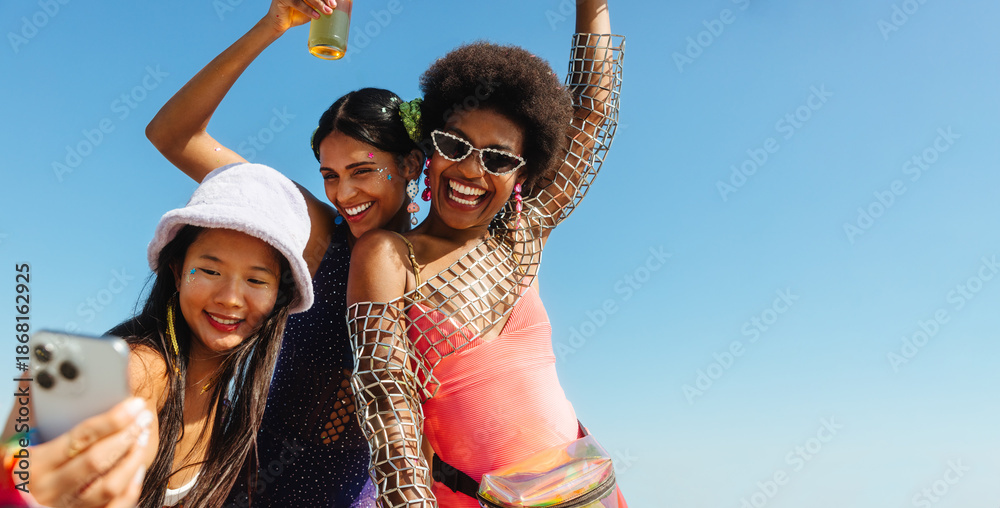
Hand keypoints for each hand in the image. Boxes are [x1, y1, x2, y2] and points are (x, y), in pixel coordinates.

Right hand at [27, 398, 152, 507]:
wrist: (18, 497)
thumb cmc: (36, 460)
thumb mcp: (37, 440)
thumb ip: (63, 422)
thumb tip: (101, 396)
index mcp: (35, 463)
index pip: (81, 437)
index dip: (113, 419)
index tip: (135, 404)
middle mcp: (49, 488)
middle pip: (97, 460)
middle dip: (127, 436)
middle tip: (144, 418)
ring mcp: (65, 506)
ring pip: (108, 486)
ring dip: (132, 459)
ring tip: (142, 437)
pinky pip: (114, 507)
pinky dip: (131, 488)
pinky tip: (139, 467)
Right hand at [262, 0, 337, 33]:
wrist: (280, 24)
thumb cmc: (296, 15)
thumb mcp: (310, 9)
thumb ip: (319, 5)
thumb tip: (335, 6)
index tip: (335, 2)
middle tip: (333, 5)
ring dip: (318, 3)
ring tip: (327, 12)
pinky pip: (297, 3)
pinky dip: (308, 10)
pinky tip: (316, 16)